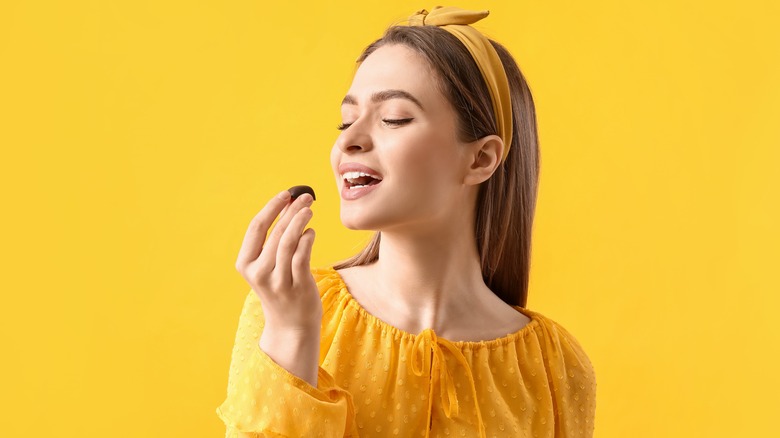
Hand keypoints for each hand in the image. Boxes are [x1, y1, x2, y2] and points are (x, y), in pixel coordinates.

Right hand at [235, 189, 320, 331]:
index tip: (286, 194)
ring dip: (300, 221)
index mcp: (245, 264)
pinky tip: (311, 232)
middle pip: (275, 232)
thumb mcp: (268, 265)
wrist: (290, 325)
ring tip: (310, 209)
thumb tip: (289, 204)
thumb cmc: (280, 288)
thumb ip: (274, 238)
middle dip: (291, 210)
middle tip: (306, 197)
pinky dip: (307, 239)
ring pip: (288, 242)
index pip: (256, 228)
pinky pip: (302, 256)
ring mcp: (278, 281)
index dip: (271, 208)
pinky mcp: (297, 287)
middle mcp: (258, 273)